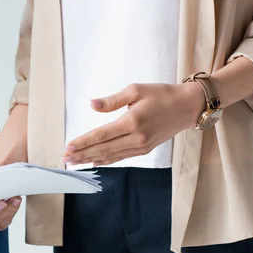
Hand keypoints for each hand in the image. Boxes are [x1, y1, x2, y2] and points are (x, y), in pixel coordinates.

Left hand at [62, 82, 205, 165]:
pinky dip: (105, 160)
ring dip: (90, 159)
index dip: (83, 142)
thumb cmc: (161, 94)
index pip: (101, 135)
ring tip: (73, 162)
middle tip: (64, 158)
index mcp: (133, 121)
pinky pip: (120, 157)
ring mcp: (141, 146)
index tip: (68, 147)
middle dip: (81, 154)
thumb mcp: (136, 90)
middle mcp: (136, 137)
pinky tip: (93, 161)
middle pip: (102, 149)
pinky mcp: (144, 150)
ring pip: (110, 156)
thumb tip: (91, 104)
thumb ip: (112, 100)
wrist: (188, 107)